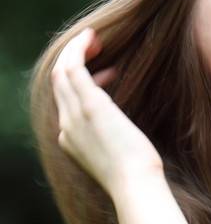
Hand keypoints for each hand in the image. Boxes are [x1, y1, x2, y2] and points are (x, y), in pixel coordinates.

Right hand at [51, 28, 162, 193]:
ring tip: (96, 40)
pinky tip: (92, 37)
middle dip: (74, 60)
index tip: (110, 75)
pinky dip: (79, 49)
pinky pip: (73, 67)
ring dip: (75, 51)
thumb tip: (123, 123)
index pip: (67, 102)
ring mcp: (74, 115)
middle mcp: (66, 127)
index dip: (86, 82)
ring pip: (61, 71)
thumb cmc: (138, 176)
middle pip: (59, 83)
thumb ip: (114, 136)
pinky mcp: (89, 105)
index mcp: (71, 141)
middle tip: (98, 47)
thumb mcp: (120, 155)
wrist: (135, 186)